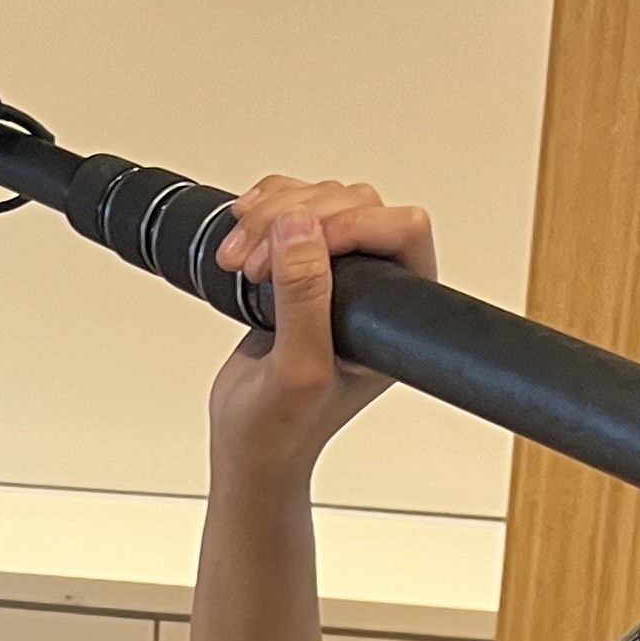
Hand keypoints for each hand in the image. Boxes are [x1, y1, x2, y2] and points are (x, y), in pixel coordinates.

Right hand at [205, 178, 436, 490]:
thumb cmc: (281, 427)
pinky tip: (239, 235)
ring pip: (319, 200)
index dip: (352, 223)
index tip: (302, 243)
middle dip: (297, 218)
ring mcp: (337, 273)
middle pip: (354, 204)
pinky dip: (260, 211)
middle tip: (255, 263)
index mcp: (394, 316)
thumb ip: (305, 298)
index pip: (401, 232)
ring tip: (238, 260)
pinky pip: (289, 207)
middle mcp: (373, 288)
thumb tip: (301, 229)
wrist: (246, 441)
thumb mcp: (297, 368)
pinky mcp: (300, 265)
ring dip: (271, 216)